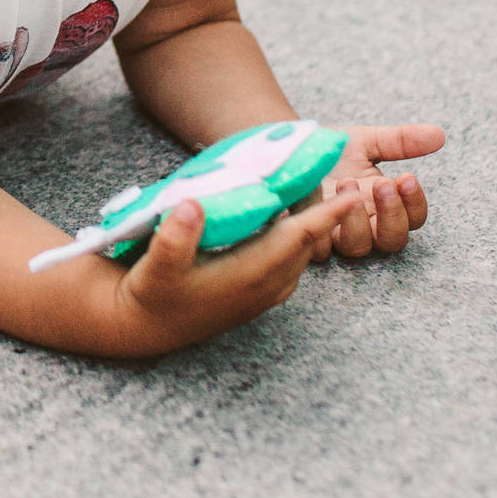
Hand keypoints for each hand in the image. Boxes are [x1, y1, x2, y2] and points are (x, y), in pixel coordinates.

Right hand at [113, 191, 361, 354]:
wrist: (145, 328)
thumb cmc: (151, 294)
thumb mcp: (155, 265)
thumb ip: (175, 237)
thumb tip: (192, 204)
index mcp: (248, 275)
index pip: (297, 238)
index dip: (325, 215)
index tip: (351, 194)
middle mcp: (265, 286)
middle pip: (307, 241)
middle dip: (322, 208)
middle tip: (319, 169)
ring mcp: (264, 292)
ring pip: (301, 251)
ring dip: (311, 222)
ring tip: (303, 187)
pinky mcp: (258, 293)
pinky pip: (291, 259)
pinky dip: (296, 236)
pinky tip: (282, 217)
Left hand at [308, 124, 445, 260]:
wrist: (286, 149)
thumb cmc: (330, 150)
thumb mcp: (364, 141)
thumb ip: (399, 141)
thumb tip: (439, 134)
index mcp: (383, 206)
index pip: (413, 218)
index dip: (414, 203)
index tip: (407, 177)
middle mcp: (364, 225)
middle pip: (392, 240)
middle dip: (392, 214)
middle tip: (384, 184)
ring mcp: (336, 234)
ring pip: (357, 246)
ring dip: (355, 218)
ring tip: (346, 184)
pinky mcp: (306, 235)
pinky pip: (317, 245)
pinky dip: (319, 222)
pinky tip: (316, 198)